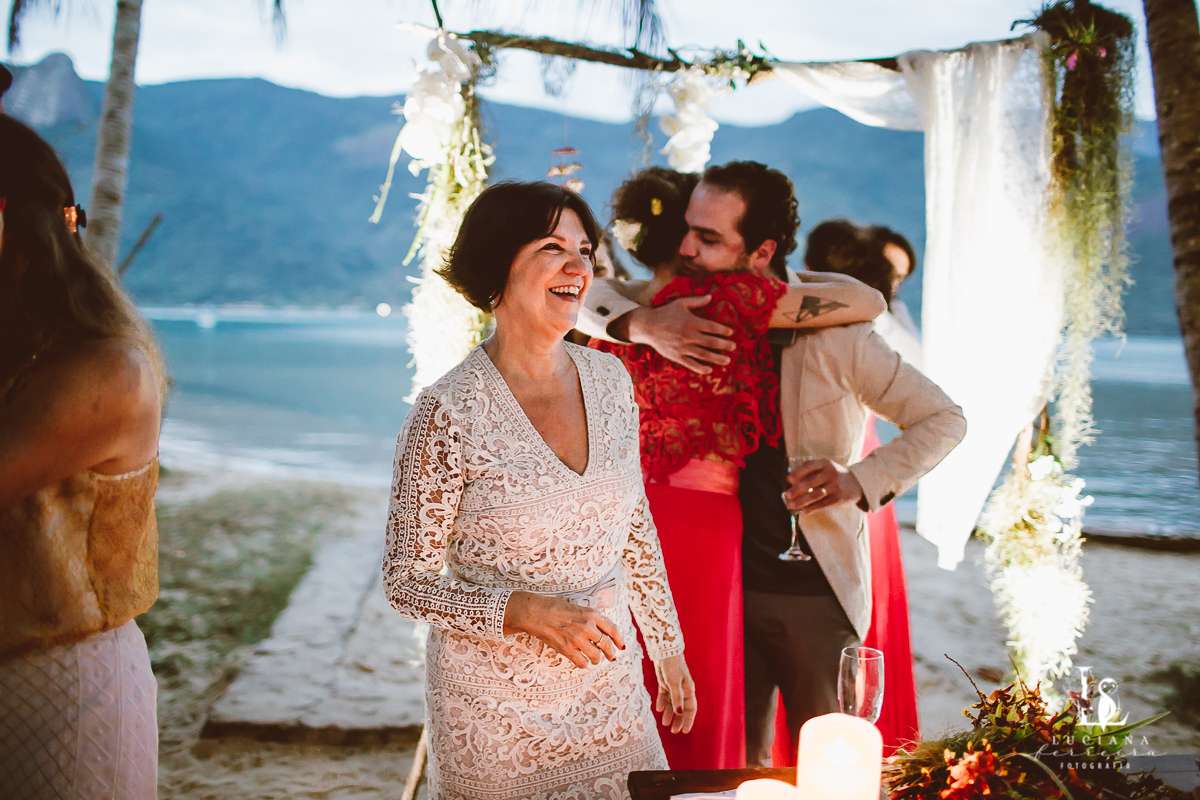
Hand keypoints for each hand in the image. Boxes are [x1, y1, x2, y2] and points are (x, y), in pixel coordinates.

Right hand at [503, 591, 625, 668]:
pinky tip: (582, 661)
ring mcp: (577, 639)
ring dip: (596, 659)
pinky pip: (582, 663)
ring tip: (594, 658)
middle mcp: (587, 627)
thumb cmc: (556, 608)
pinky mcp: (567, 649)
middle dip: (611, 653)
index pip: (613, 629)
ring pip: (596, 656)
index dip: (619, 640)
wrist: (537, 612)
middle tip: (611, 657)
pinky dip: (584, 664)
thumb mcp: (578, 607)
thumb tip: (602, 631)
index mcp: (592, 614)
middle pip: (607, 645)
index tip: (622, 646)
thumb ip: (591, 618)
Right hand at [624, 296, 735, 374]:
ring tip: (727, 360)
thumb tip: (711, 297)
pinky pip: (691, 364)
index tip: (731, 333)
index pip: (711, 327)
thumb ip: (696, 301)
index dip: (723, 330)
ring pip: (703, 354)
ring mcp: (682, 347)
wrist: (648, 326)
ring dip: (717, 358)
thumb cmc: (665, 313)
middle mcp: (688, 335)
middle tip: (734, 347)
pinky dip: (700, 368)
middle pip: (711, 342)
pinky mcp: (676, 356)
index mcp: (691, 322)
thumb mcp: (680, 303)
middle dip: (724, 345)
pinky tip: (709, 370)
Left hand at [654, 654, 696, 733]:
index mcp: (688, 690)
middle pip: (681, 708)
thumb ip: (677, 698)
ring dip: (669, 713)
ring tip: (664, 723)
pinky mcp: (665, 682)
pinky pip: (664, 696)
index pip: (690, 709)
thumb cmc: (673, 666)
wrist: (664, 651)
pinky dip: (662, 702)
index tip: (685, 731)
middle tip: (674, 731)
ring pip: (672, 703)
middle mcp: (682, 689)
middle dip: (678, 720)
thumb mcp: (674, 683)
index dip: (688, 720)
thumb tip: (680, 713)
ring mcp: (673, 686)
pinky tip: (658, 709)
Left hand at [784, 458, 863, 513]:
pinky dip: (812, 508)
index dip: (798, 472)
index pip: (809, 466)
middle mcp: (831, 473)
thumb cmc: (833, 475)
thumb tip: (791, 482)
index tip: (788, 479)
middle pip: (811, 481)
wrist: (856, 483)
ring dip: (802, 501)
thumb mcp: (825, 468)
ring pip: (816, 494)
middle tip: (787, 495)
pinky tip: (803, 511)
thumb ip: (810, 472)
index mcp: (826, 463)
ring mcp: (836, 486)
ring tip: (791, 505)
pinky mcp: (838, 498)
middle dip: (798, 489)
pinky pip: (822, 504)